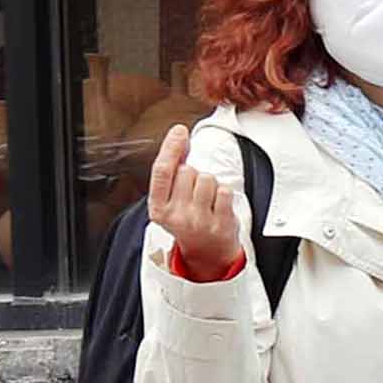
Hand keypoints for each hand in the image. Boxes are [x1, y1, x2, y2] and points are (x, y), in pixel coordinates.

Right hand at [147, 122, 246, 275]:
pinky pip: (224, 190)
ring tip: (207, 200)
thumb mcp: (170, 200)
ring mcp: (198, 220)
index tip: (179, 131)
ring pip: (208, 178)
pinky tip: (218, 206)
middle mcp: (176, 215)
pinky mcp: (220, 223)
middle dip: (194, 174)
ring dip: (210, 184)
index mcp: (158, 208)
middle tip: (194, 193)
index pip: (162, 171)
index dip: (170, 148)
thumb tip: (179, 137)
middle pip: (188, 171)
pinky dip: (224, 193)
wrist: (206, 251)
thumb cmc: (188, 220)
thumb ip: (172, 172)